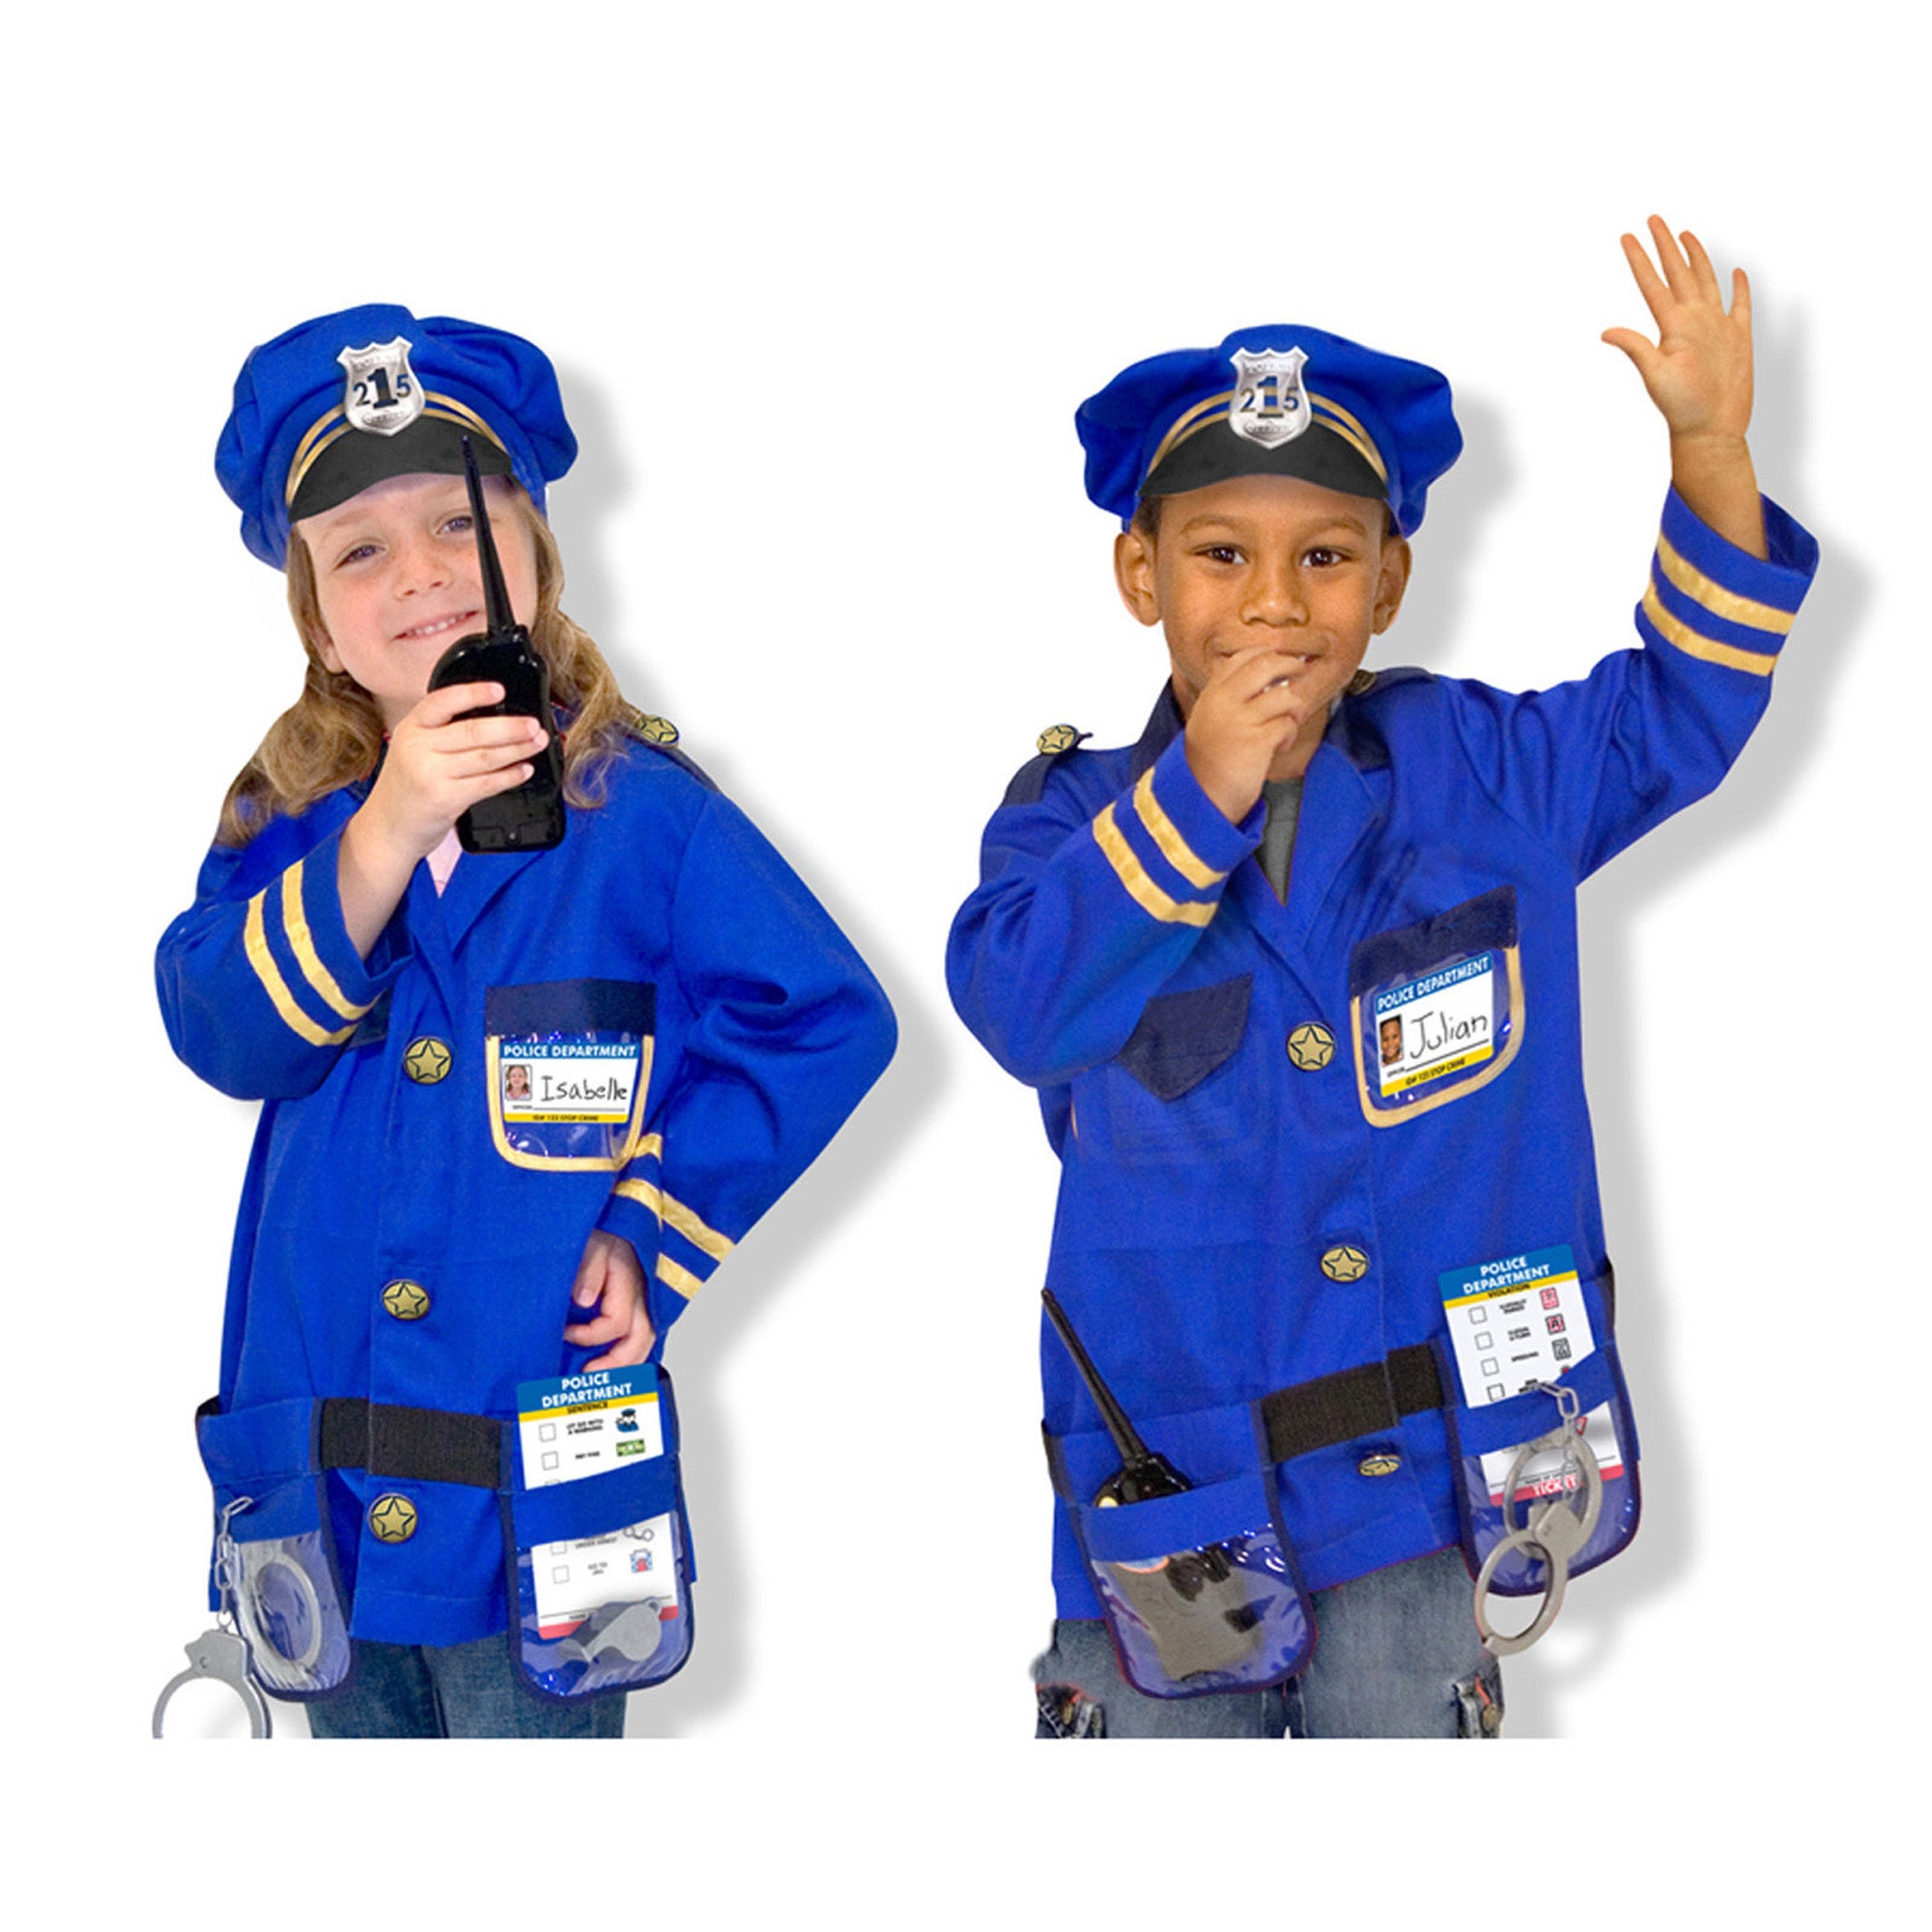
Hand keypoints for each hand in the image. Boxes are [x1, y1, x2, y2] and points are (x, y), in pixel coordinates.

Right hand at [362, 681, 547, 864]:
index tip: (499, 690)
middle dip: (510, 727)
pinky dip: (510, 776)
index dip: (472, 694)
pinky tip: (524, 770)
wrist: (387, 827)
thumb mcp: (411, 748)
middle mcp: (418, 748)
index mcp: (411, 727)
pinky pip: (486, 784)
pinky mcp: (445, 799)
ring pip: (484, 757)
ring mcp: (430, 774)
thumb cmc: (407, 786)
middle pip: (472, 731)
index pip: (442, 702)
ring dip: (517, 749)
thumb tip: (493, 716)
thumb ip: (440, 732)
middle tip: (535, 725)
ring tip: (538, 743)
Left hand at [563, 1229, 657, 1370]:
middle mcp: (644, 1294)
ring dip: (627, 1363)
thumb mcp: (591, 1240)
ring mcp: (647, 1299)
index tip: (566, 1333)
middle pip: (641, 1340)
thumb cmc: (604, 1227)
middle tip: (588, 1375)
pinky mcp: (644, 1300)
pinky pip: (644, 1332)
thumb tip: (583, 1299)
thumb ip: (588, 1268)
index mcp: (630, 1282)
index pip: (617, 1324)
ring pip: (647, 1340)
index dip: (589, 1336)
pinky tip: (619, 1363)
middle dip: (616, 1365)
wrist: (620, 1213)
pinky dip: (632, 1351)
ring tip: (605, 1378)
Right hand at [1182, 644, 1320, 821]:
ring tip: (1288, 725)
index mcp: (1211, 695)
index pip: (1242, 658)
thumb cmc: (1209, 763)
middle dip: (1290, 665)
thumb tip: (1265, 673)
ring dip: (1294, 710)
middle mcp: (1223, 703)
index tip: (1282, 659)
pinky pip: (1287, 725)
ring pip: (1284, 696)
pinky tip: (1278, 748)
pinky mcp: (1256, 742)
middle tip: (1301, 671)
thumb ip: (1229, 697)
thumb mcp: (1209, 720)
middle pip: (1266, 665)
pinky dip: (1289, 736)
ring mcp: (1239, 721)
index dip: (1268, 654)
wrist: (1201, 798)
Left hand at [1603, 216, 1764, 556]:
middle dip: (1665, 246)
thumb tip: (1605, 331)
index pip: (1653, 284)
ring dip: (1696, 257)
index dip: (1640, 259)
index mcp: (1673, 326)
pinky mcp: (1738, 338)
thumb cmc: (1683, 408)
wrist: (1713, 428)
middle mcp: (1693, 321)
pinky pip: (1741, 306)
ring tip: (1685, 235)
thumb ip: (1636, 348)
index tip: (1626, 236)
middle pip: (1678, 273)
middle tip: (1653, 219)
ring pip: (1706, 281)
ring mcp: (1716, 327)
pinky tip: (1736, 273)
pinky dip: (1740, 288)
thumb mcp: (1656, 376)